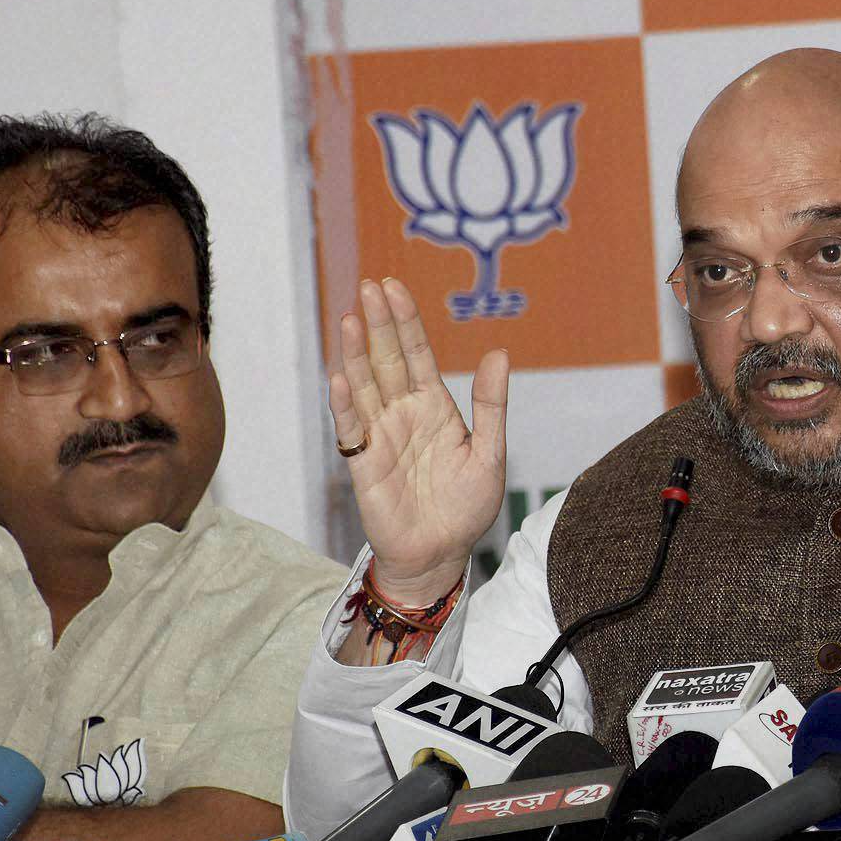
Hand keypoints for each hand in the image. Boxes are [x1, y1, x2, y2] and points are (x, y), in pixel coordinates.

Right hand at [327, 277, 509, 605]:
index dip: (405, 321)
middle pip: (386, 360)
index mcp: (434, 407)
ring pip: (364, 386)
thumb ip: (492, 406)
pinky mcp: (364, 464)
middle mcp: (402, 414)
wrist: (441, 555)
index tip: (393, 286)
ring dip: (356, 353)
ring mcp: (380, 436)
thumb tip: (500, 354)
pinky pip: (352, 429)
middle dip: (379, 323)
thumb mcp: (490, 453)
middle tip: (370, 285)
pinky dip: (346, 404)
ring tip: (352, 317)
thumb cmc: (465, 507)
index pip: (416, 355)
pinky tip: (340, 376)